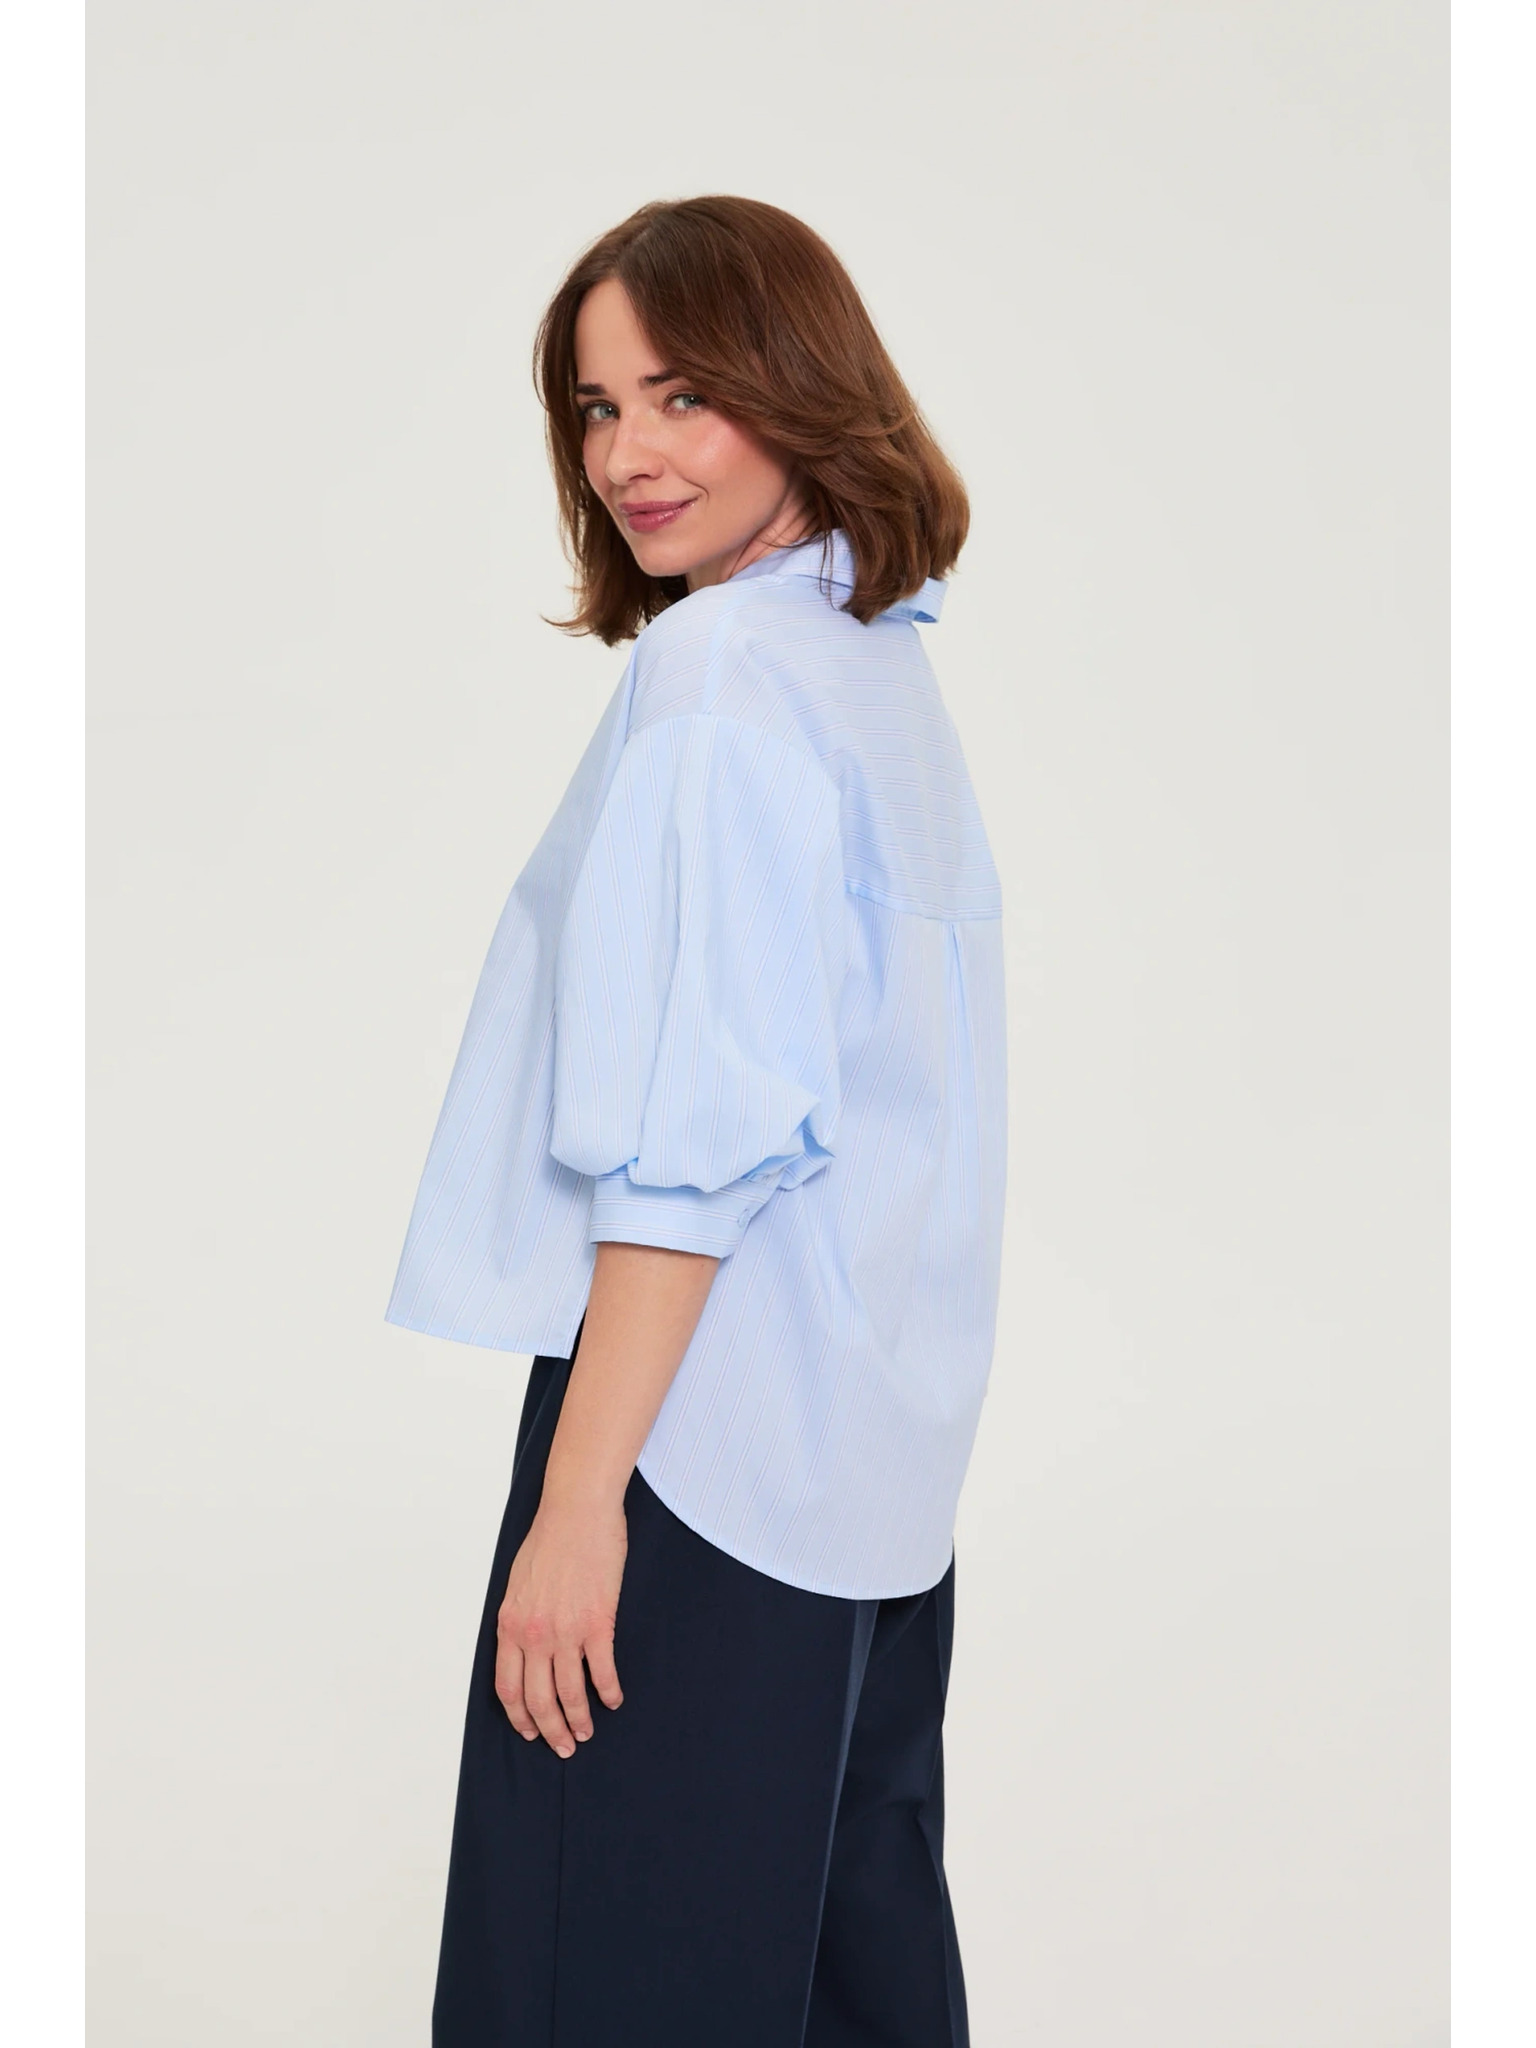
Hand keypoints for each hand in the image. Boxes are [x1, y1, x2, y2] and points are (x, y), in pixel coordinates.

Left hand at [495, 1492, 626, 1756]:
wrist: (577, 1511)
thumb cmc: (549, 1538)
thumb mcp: (518, 1582)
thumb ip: (519, 1617)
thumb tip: (523, 1645)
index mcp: (510, 1625)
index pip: (508, 1687)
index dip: (519, 1716)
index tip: (530, 1731)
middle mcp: (534, 1634)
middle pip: (538, 1699)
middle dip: (550, 1730)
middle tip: (563, 1746)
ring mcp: (566, 1630)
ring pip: (570, 1693)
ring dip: (579, 1720)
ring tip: (587, 1732)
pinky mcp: (598, 1622)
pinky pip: (602, 1670)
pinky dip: (608, 1691)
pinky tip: (613, 1699)